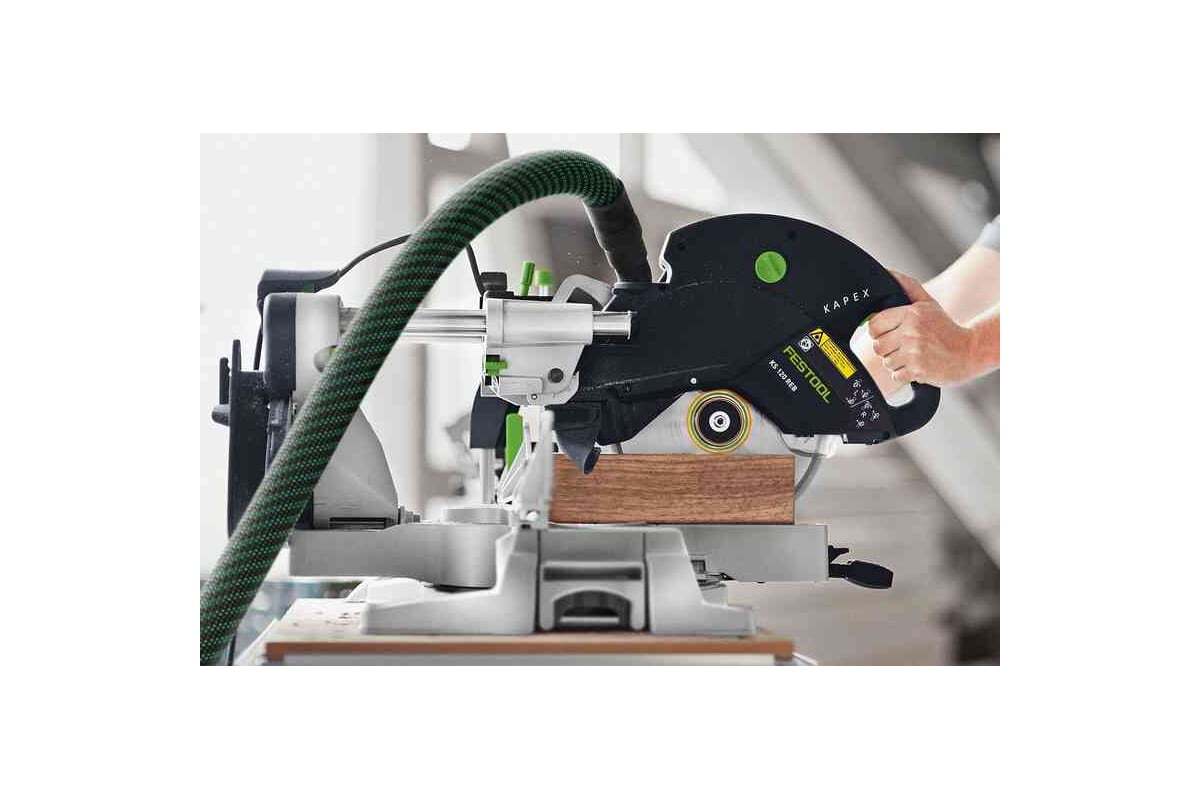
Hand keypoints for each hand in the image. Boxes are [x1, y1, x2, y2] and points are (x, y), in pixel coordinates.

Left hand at [867, 271, 978, 386]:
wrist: (969, 351)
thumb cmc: (946, 328)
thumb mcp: (928, 303)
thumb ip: (908, 286)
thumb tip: (888, 273)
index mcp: (911, 314)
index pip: (874, 325)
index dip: (877, 331)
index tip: (886, 334)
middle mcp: (911, 332)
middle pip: (877, 346)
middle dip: (886, 348)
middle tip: (900, 347)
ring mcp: (914, 352)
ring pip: (886, 361)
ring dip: (895, 362)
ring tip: (910, 356)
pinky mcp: (918, 370)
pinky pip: (895, 375)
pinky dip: (903, 374)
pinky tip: (915, 366)